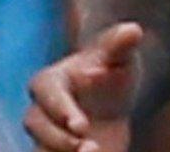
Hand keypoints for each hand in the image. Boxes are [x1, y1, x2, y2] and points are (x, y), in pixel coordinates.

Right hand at [24, 22, 142, 151]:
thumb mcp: (121, 58)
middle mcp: (40, 108)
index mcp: (51, 79)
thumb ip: (122, 44)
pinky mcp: (52, 151)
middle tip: (89, 147)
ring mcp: (44, 133)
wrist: (112, 106)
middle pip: (36, 124)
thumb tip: (133, 31)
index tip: (81, 125)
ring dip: (62, 150)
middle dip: (59, 137)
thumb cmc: (112, 74)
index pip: (45, 90)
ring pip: (40, 145)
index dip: (59, 108)